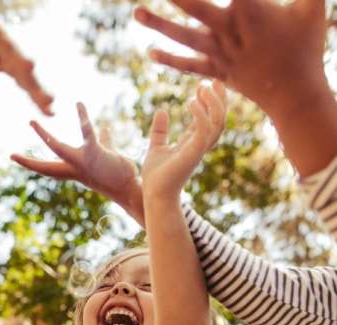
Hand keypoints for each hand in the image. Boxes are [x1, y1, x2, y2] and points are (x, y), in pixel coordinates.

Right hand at [0, 0, 52, 114]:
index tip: (51, 112)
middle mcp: (2, 47)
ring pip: (6, 43)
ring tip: (29, 66)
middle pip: (21, 66)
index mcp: (5, 64)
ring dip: (17, 53)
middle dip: (35, 82)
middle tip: (48, 98)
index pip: (25, 82)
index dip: (38, 96)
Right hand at [11, 102, 140, 209]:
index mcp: (75, 171)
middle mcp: (75, 170)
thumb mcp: (108, 155)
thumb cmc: (121, 173)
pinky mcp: (95, 153)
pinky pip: (86, 132)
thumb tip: (104, 129)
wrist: (132, 187)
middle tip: (11, 156)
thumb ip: (104, 141)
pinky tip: (78, 104)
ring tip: (31, 123)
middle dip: (29, 163)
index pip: (49, 169)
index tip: (14, 158)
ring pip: (58, 149)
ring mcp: (83, 163)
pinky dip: (83, 117)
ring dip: (43, 137)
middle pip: (46, 168)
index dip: (31, 164)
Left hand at [135, 0, 326, 113]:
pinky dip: (169, 60)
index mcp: (251, 11)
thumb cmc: (306, 47)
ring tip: (135, 12)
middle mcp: (229, 32)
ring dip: (158, 25)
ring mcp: (219, 55)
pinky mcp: (216, 72)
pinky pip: (188, 66)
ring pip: (184, 37)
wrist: (294, 94)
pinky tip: (150, 52)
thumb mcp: (312, 8)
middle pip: (196, 7)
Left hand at [142, 80, 225, 198]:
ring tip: (204, 87)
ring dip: (214, 104)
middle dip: (219, 100)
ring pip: (217, 123)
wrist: (154, 194)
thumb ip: (160, 131)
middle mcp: (199, 146)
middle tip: (214, 80)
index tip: (202, 85)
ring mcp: (198, 150)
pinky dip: (202, 115)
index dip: (208, 102)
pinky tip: (191, 102)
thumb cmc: (155, 176)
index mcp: (192, 144)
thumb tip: (161, 111)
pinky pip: (204, 131)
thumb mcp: (156, 147)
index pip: (207, 119)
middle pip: (219, 119)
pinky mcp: (193, 154)